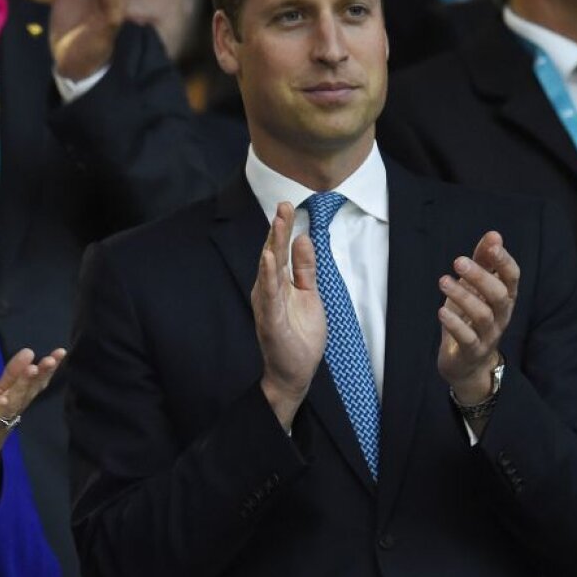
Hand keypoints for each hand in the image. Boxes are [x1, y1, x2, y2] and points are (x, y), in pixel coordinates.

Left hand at [0, 347, 63, 485]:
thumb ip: (11, 375)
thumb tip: (29, 351)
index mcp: (15, 401)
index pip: (34, 383)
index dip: (47, 369)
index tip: (61, 352)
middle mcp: (12, 412)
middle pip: (28, 393)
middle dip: (39, 376)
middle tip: (51, 359)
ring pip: (13, 404)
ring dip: (23, 388)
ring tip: (31, 370)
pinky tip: (3, 401)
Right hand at [252, 202, 326, 429]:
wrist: (295, 371)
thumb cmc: (299, 334)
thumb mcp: (309, 294)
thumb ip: (305, 268)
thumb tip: (303, 238)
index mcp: (278, 283)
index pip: (279, 251)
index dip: (283, 228)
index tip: (287, 205)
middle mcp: (268, 290)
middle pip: (272, 255)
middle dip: (277, 230)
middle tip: (283, 205)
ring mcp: (267, 305)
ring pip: (268, 271)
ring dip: (272, 247)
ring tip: (277, 225)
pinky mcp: (270, 321)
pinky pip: (268, 296)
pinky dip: (268, 277)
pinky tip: (268, 260)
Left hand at [436, 232, 518, 403]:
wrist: (467, 363)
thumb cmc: (471, 318)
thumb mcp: (475, 288)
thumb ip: (484, 262)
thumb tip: (494, 234)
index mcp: (504, 297)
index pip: (512, 277)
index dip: (503, 260)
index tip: (492, 243)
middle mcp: (501, 316)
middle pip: (499, 295)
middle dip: (481, 276)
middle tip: (458, 261)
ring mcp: (488, 335)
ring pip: (483, 315)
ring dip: (463, 296)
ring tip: (443, 281)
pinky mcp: (472, 351)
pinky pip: (467, 338)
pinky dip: (455, 324)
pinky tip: (441, 311)